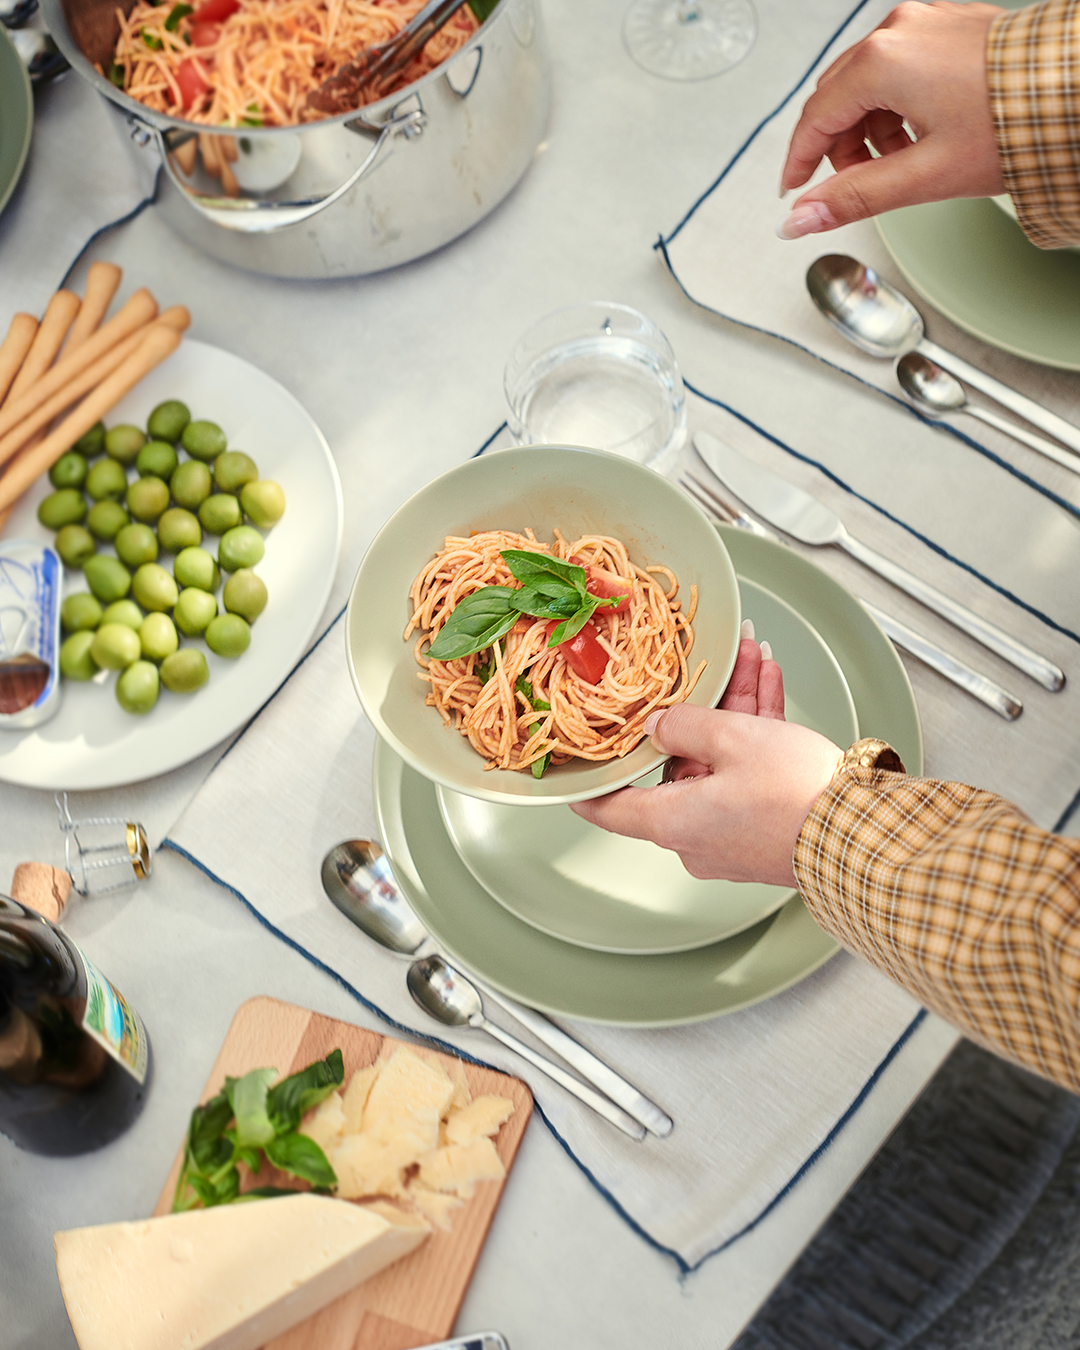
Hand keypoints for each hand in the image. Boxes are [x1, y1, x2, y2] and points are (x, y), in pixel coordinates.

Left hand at [571, 632, 842, 887]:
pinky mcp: (763, 831)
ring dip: (736, 712)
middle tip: (710, 668)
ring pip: (720, 762)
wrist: (860, 835)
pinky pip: (748, 776)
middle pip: (679, 764)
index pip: (607, 808)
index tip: (574, 766)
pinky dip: (757, 735)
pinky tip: (770, 686)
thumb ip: (684, 724)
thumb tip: (658, 725)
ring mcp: (730, 837)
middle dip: (698, 710)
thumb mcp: (731, 738)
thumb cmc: (794, 795)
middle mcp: (694, 838)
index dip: (588, 784)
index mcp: (671, 822)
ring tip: (751, 660)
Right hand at [777, 1, 1005, 238]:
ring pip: (868, 82)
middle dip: (840, 147)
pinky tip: (920, 133)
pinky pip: (899, 66)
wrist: (1077, 88)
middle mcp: (899, 30)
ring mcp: (925, 22)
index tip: (793, 190)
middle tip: (855, 184)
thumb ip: (853, 198)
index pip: (815, 117)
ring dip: (871, 128)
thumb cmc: (1015, 122)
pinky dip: (896, 105)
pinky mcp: (947, 25)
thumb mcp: (924, 175)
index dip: (799, 162)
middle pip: (837, 97)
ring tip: (901, 162)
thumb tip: (799, 220)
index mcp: (883, 61)